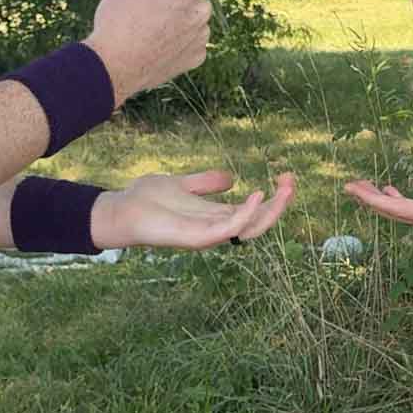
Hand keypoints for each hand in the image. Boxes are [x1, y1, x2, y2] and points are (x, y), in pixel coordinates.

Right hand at [87, 0, 212, 104]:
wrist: (114, 65)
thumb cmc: (118, 17)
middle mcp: (202, 9)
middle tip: (145, 9)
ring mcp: (201, 35)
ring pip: (191, 14)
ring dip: (177, 15)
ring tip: (151, 28)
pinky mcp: (197, 56)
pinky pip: (191, 38)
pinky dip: (179, 38)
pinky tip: (158, 44)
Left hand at [92, 168, 295, 249]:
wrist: (121, 210)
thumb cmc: (146, 200)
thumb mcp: (183, 184)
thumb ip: (206, 183)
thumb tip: (230, 177)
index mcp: (215, 216)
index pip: (255, 212)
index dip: (274, 197)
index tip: (286, 175)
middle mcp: (216, 228)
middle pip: (260, 222)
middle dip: (280, 203)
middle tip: (292, 179)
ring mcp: (208, 235)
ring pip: (251, 228)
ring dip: (271, 209)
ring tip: (283, 187)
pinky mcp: (197, 237)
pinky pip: (229, 230)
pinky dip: (246, 215)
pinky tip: (255, 195)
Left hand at [345, 163, 412, 226]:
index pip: (394, 210)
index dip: (371, 200)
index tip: (351, 188)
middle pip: (392, 212)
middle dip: (369, 200)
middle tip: (348, 186)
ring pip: (399, 209)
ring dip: (380, 200)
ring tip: (363, 188)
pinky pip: (409, 205)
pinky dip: (396, 198)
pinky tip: (390, 190)